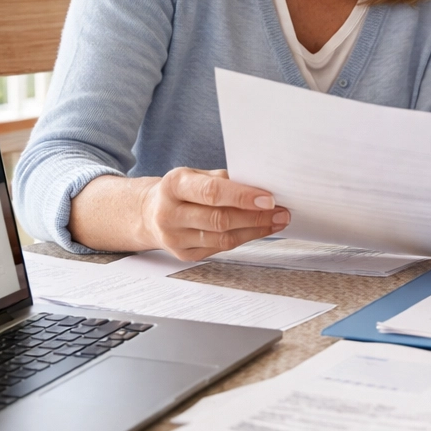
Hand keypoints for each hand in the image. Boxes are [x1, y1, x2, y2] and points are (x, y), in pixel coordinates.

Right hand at [139, 168, 288, 260]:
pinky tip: (259, 230)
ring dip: (255, 230)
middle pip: (220, 219)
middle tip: (281, 211)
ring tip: (277, 221)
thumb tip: (261, 186)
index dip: (242, 196)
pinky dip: (244, 238)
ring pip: (223, 238)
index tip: (269, 199)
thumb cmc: (181, 190)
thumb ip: (224, 179)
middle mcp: (170, 213)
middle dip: (256, 217)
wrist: (149, 213)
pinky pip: (221, 248)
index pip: (212, 192)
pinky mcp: (184, 254)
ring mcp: (175, 238)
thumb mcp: (196, 175)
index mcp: (173, 185)